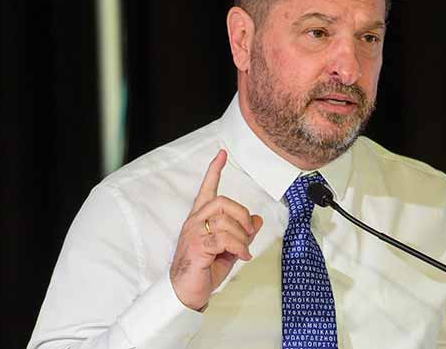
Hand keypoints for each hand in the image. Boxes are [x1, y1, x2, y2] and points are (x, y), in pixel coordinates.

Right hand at [169, 149, 263, 309]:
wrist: (187, 292)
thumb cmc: (204, 270)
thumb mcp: (229, 249)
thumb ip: (242, 233)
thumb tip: (258, 219)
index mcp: (200, 218)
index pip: (207, 188)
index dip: (214, 170)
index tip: (221, 154)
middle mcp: (195, 221)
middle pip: (223, 201)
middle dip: (242, 214)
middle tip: (249, 232)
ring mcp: (194, 232)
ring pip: (226, 221)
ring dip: (242, 237)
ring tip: (243, 250)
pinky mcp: (197, 245)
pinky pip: (224, 238)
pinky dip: (239, 247)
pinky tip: (242, 256)